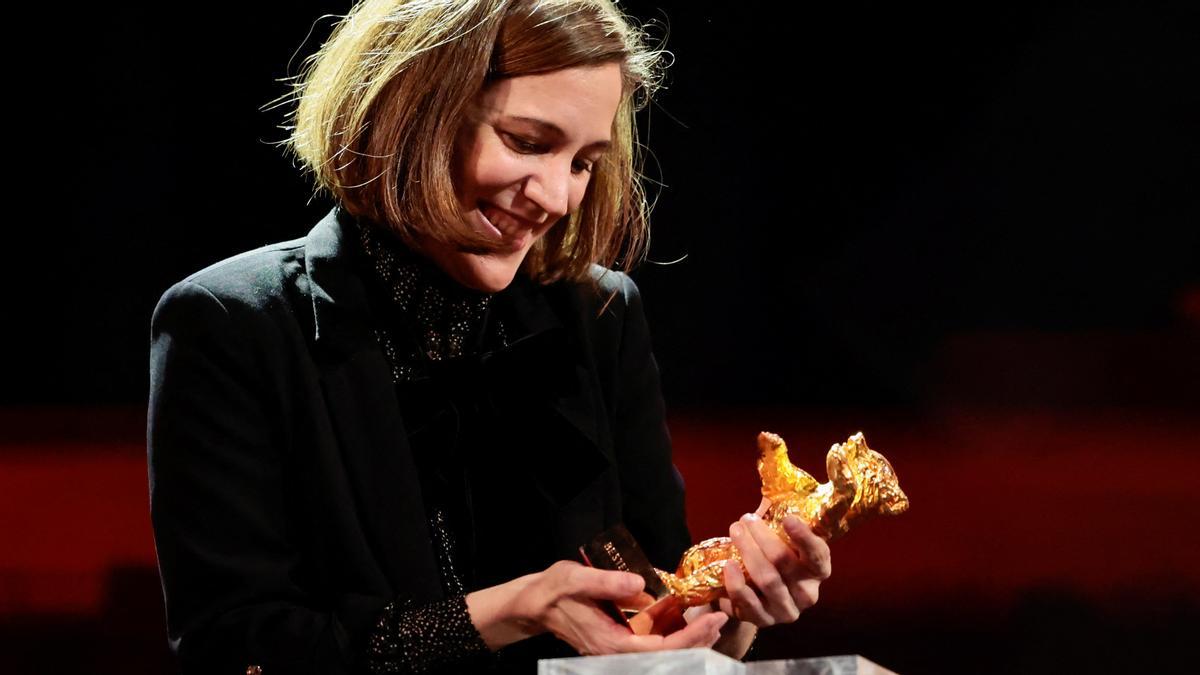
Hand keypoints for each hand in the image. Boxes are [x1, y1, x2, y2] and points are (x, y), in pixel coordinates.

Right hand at [469, 560, 726, 654]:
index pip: (660, 649)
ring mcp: (619, 648)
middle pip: (668, 654)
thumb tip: (642, 586)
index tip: (713, 620)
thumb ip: (607, 584)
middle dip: (697, 639)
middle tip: (722, 617)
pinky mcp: (620, 639)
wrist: (535, 603)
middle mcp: (618, 652)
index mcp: (610, 644)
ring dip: (689, 637)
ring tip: (713, 618)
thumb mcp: (576, 580)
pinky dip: (674, 631)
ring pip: (663, 650)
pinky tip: (688, 618)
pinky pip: (653, 642)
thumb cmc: (554, 590)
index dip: (690, 637)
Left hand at [722, 505, 831, 626]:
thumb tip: (771, 488)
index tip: (788, 517)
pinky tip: (728, 564)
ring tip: (735, 531)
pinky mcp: (764, 621)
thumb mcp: (780, 540)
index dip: (804, 536)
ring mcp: (786, 610)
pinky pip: (749, 603)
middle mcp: (807, 594)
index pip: (818, 554)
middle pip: (785, 563)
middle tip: (746, 519)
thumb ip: (778, 519)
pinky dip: (736, 583)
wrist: (754, 596)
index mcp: (818, 571)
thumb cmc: (771, 559)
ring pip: (768, 580)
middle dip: (763, 537)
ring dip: (748, 552)